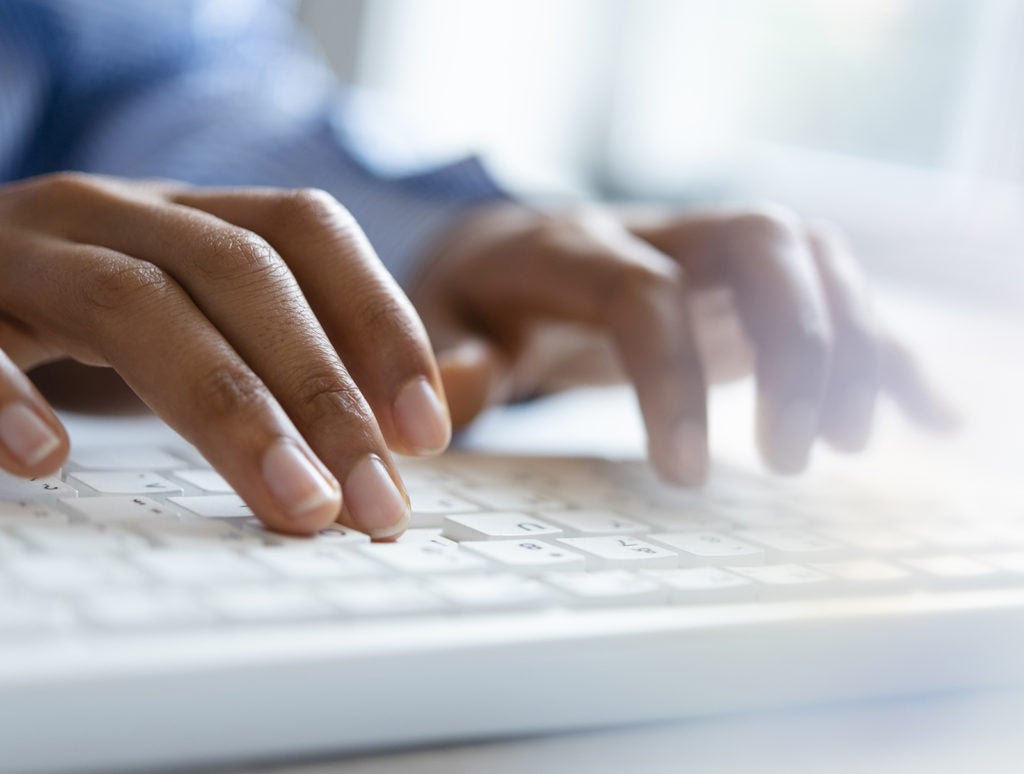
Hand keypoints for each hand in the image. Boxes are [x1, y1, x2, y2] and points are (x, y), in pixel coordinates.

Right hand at [0, 173, 451, 536]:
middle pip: (239, 271)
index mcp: (186, 214)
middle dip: (323, 391)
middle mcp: (111, 211)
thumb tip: (432, 413)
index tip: (427, 430)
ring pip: (134, 302)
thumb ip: (304, 357)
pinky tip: (51, 459)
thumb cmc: (85, 315)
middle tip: (376, 501)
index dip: (380, 320)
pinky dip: (4, 395)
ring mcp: (21, 250)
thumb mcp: (199, 317)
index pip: (305, 229)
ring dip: (229, 409)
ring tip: (294, 502)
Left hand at [412, 203, 954, 483]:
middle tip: (792, 458)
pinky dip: (884, 349)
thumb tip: (459, 397)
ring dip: (849, 344)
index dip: (672, 381)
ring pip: (811, 256)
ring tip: (848, 445)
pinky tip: (929, 411)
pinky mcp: (742, 281)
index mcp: (570, 248)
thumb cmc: (471, 301)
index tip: (686, 476)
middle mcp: (655, 232)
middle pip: (759, 245)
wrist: (504, 251)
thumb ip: (449, 360)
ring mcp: (708, 248)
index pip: (643, 293)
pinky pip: (832, 292)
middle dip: (797, 345)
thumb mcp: (435, 328)